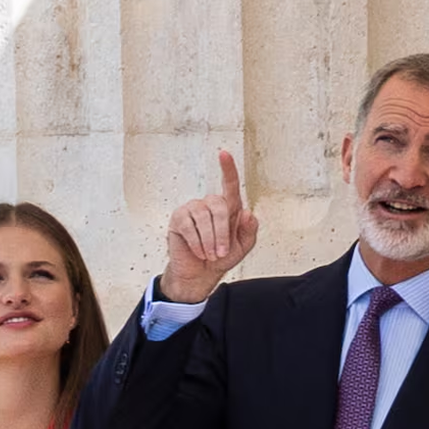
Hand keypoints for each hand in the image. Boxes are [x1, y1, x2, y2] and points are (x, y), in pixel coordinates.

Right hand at [159, 150, 258, 302]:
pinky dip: (197, 243)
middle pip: (219, 207)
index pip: (229, 185)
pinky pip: (190, 227)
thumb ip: (250, 231)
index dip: (228, 169)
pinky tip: (198, 252)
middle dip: (222, 234)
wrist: (200, 274)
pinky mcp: (179, 218)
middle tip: (220, 253)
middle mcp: (210, 204)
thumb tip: (248, 212)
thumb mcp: (243, 247)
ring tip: (209, 255)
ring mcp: (193, 209)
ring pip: (204, 217)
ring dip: (209, 241)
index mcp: (228, 208)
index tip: (224, 154)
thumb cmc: (221, 257)